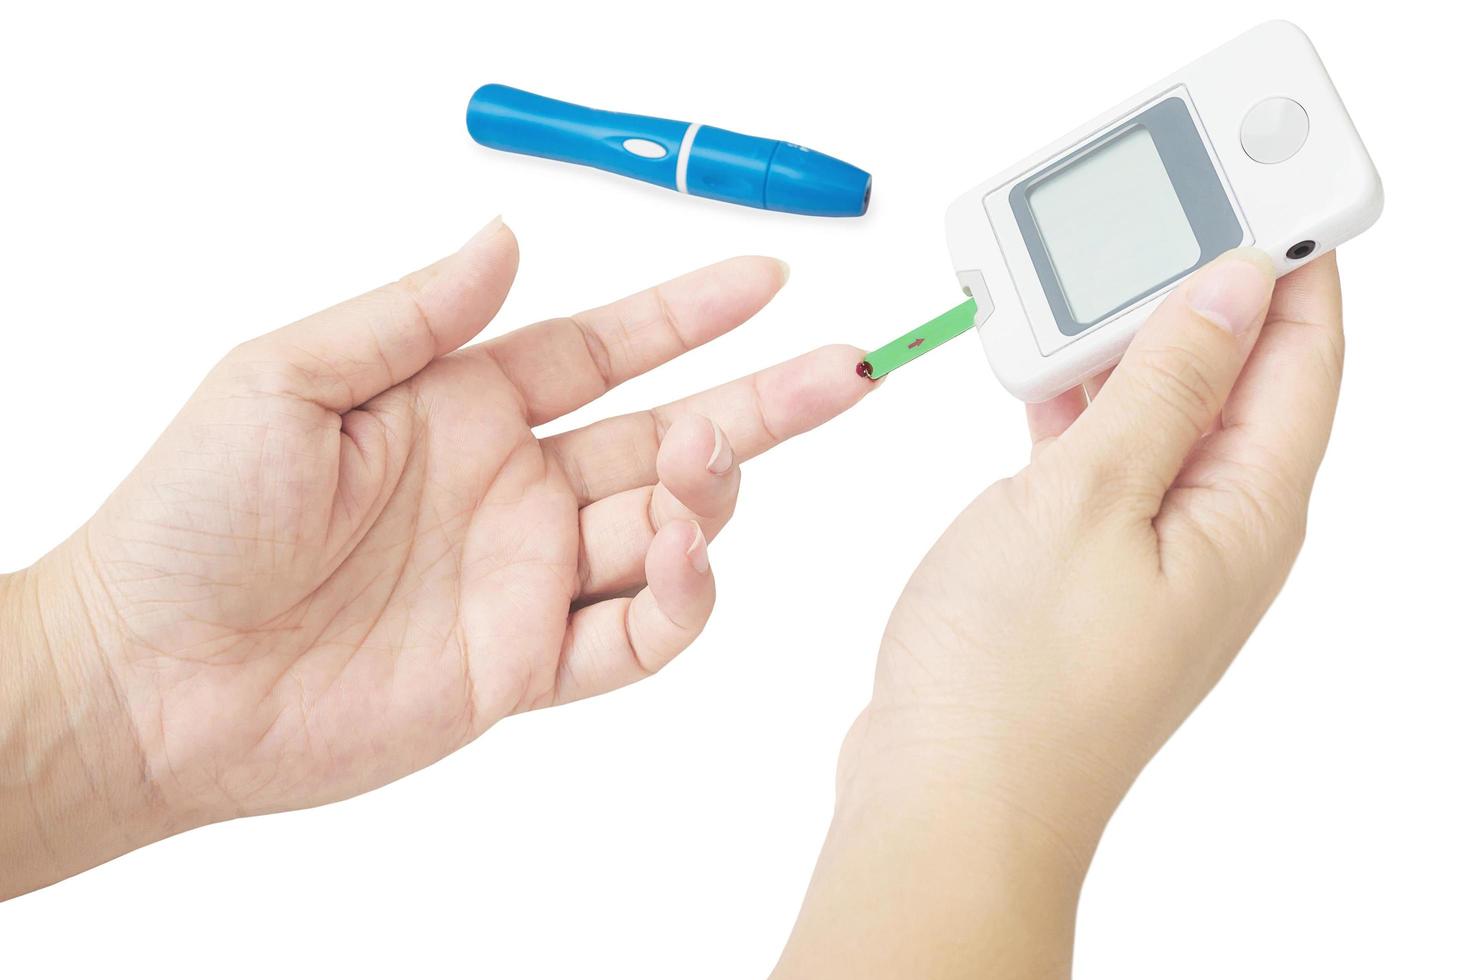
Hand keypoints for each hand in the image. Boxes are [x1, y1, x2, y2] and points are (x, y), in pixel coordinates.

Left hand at [1, 218, 872, 896]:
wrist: (149, 678)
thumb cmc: (190, 518)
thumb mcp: (289, 379)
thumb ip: (414, 315)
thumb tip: (505, 238)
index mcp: (465, 408)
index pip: (608, 350)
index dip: (691, 315)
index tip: (767, 280)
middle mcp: (512, 488)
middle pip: (670, 435)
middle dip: (764, 403)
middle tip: (846, 372)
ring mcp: (524, 579)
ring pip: (667, 532)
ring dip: (712, 495)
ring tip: (704, 464)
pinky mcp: (521, 667)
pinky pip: (634, 637)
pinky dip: (681, 599)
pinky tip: (681, 553)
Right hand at [777, 249, 1344, 977]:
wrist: (945, 802)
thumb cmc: (1015, 684)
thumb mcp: (1088, 499)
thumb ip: (1161, 387)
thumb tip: (1230, 288)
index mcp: (1248, 510)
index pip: (1304, 353)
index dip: (1293, 258)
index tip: (1255, 182)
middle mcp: (1215, 530)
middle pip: (1238, 376)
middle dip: (1202, 286)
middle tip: (1152, 213)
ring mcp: (1150, 551)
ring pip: (1160, 413)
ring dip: (1126, 343)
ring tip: (1082, 276)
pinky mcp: (1088, 566)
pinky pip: (1105, 457)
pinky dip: (1076, 405)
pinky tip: (1038, 369)